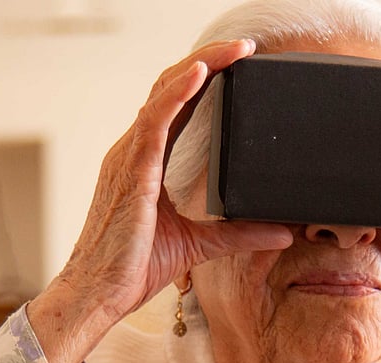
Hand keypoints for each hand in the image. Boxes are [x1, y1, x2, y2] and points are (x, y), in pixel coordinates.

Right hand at [34, 40, 293, 338]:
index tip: (239, 65)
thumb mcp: (198, 246)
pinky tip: (199, 73)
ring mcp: (128, 158)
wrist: (98, 294)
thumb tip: (282, 233)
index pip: (176, 107)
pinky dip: (176, 94)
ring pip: (163, 95)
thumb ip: (239, 235)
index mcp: (145, 163)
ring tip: (234, 51)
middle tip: (246, 48)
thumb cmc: (131, 270)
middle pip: (170, 90)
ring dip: (200, 67)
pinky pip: (154, 121)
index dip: (205, 81)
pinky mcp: (130, 172)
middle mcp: (134, 152)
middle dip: (208, 62)